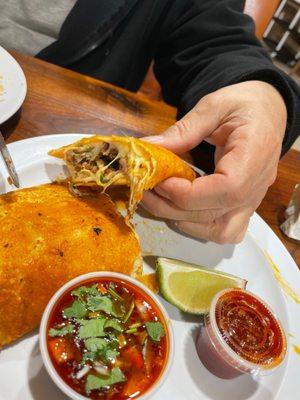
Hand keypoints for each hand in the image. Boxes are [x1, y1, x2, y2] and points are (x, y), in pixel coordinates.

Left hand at [142, 81, 286, 243]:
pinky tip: (181, 210)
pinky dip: (200, 227)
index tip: (159, 181)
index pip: (226, 189)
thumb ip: (183, 130)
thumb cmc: (245, 104)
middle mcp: (258, 185)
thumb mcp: (214, 106)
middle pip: (217, 214)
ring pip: (222, 231)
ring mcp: (253, 199)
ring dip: (185, 221)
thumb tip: (149, 148)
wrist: (268, 112)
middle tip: (147, 189)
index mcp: (256, 153)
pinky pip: (226, 230)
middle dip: (173, 207)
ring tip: (159, 200)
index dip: (188, 192)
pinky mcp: (244, 205)